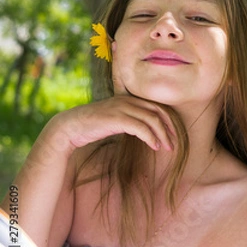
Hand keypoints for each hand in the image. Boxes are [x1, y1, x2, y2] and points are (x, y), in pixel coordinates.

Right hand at [53, 95, 175, 154]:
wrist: (71, 126)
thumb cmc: (94, 126)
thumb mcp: (115, 120)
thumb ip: (129, 121)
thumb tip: (143, 131)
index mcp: (129, 99)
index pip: (156, 106)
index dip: (168, 120)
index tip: (173, 135)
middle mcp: (127, 100)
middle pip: (157, 111)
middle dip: (169, 128)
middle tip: (173, 144)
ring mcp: (122, 108)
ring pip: (152, 119)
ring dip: (162, 134)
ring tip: (166, 148)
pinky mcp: (117, 118)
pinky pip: (140, 127)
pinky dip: (150, 137)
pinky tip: (154, 146)